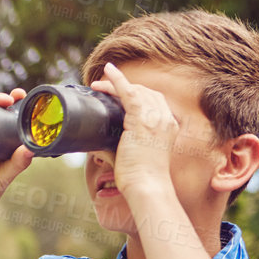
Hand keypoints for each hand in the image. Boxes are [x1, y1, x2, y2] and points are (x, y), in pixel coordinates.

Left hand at [93, 62, 176, 196]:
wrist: (147, 186)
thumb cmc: (139, 178)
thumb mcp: (131, 156)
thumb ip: (115, 146)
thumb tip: (92, 143)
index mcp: (167, 126)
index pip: (154, 102)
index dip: (137, 94)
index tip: (119, 94)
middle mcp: (165, 119)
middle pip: (146, 93)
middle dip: (124, 87)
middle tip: (103, 88)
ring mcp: (156, 118)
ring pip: (136, 91)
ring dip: (116, 84)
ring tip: (98, 84)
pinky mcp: (142, 120)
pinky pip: (129, 92)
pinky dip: (118, 81)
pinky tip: (108, 73)